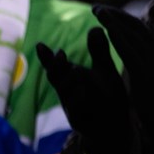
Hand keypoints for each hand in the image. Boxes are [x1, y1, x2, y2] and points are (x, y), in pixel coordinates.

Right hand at [37, 27, 129, 153]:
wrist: (113, 126)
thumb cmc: (106, 96)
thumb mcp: (104, 72)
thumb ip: (99, 51)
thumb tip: (96, 27)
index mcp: (70, 79)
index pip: (56, 66)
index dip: (47, 57)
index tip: (40, 45)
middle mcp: (67, 92)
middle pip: (57, 78)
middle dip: (57, 68)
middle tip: (60, 54)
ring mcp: (72, 106)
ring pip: (67, 93)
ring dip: (70, 83)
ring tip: (76, 71)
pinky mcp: (79, 121)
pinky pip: (76, 110)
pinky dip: (79, 101)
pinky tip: (83, 92)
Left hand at [94, 5, 153, 151]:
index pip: (143, 27)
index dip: (124, 18)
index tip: (108, 13)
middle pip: (137, 25)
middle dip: (116, 15)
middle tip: (96, 8)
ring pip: (132, 33)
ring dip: (113, 19)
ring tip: (96, 10)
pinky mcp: (145, 72)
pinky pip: (127, 48)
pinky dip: (116, 34)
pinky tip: (103, 27)